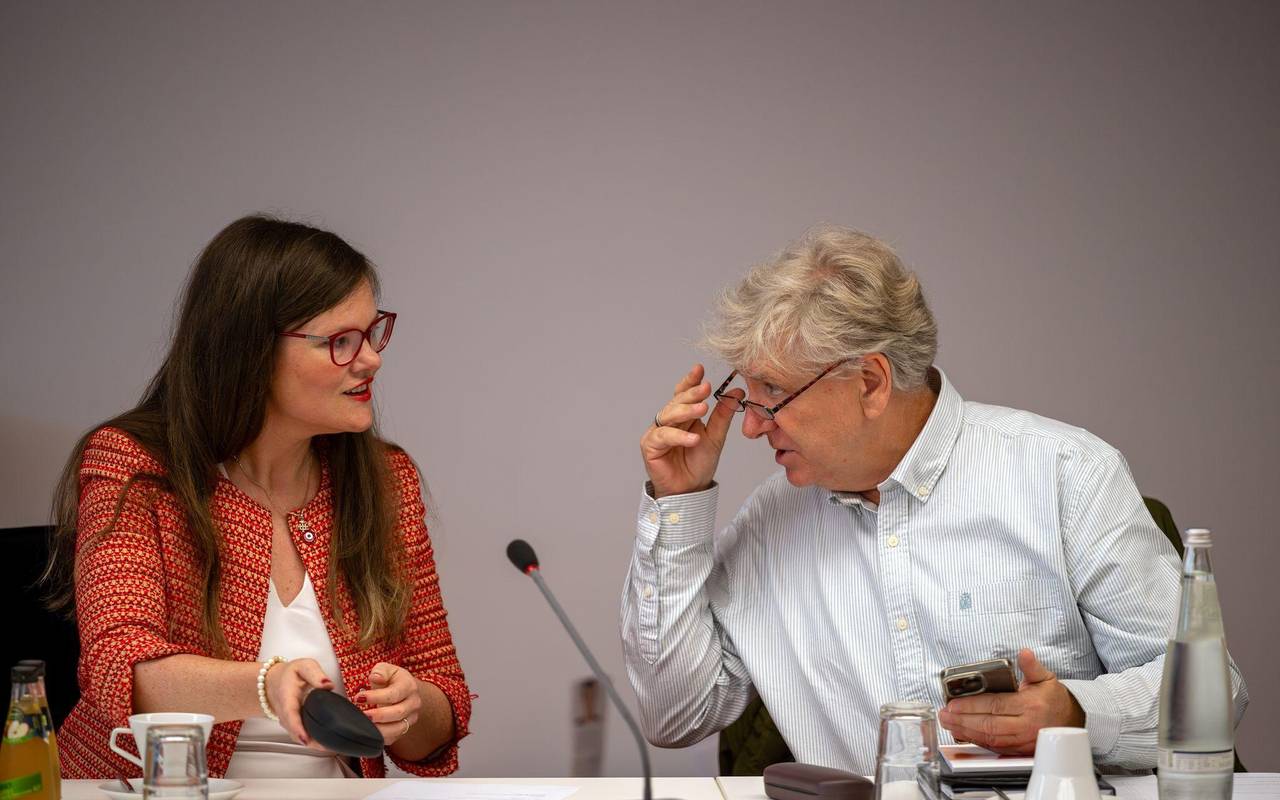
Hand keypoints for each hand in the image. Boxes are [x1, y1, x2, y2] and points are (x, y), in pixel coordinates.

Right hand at [263, 657, 333, 748]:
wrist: (273, 682)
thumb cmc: (291, 674)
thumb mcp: (303, 666)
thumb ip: (315, 674)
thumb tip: (328, 684)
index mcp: (287, 698)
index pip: (290, 715)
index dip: (297, 728)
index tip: (305, 738)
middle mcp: (286, 714)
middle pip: (295, 732)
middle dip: (310, 742)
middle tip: (329, 747)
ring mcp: (288, 723)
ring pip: (299, 737)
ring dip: (313, 744)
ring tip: (332, 747)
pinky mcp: (294, 726)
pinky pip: (302, 736)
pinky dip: (313, 742)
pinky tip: (328, 744)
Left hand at [355, 662, 421, 746]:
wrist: (404, 691)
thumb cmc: (392, 680)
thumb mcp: (386, 669)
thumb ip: (380, 671)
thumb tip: (376, 677)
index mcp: (409, 686)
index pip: (394, 694)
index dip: (376, 697)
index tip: (359, 697)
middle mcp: (413, 703)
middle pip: (398, 713)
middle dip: (379, 715)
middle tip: (363, 715)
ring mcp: (410, 718)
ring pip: (398, 729)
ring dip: (380, 730)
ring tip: (365, 727)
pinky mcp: (404, 729)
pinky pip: (394, 738)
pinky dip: (381, 738)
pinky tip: (370, 734)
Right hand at [641, 364, 739, 497]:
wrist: (691, 490)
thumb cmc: (699, 464)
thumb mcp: (716, 436)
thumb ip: (723, 414)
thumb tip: (737, 390)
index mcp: (683, 415)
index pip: (684, 393)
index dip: (690, 381)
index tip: (700, 369)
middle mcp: (668, 421)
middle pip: (677, 401)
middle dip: (691, 393)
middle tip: (706, 388)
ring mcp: (657, 432)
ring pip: (669, 415)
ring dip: (686, 411)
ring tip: (703, 409)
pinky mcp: (650, 447)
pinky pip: (664, 437)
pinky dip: (679, 436)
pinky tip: (693, 438)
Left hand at [937, 649, 1085, 754]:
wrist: (1070, 721)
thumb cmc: (1054, 699)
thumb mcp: (1045, 678)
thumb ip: (1031, 666)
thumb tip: (1024, 653)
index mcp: (1029, 706)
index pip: (995, 706)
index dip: (971, 705)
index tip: (954, 703)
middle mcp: (1026, 725)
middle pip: (988, 724)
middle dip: (962, 719)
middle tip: (944, 714)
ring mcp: (1022, 740)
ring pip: (990, 738)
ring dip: (966, 732)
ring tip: (948, 723)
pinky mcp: (1019, 750)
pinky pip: (995, 747)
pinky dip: (977, 741)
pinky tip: (964, 734)